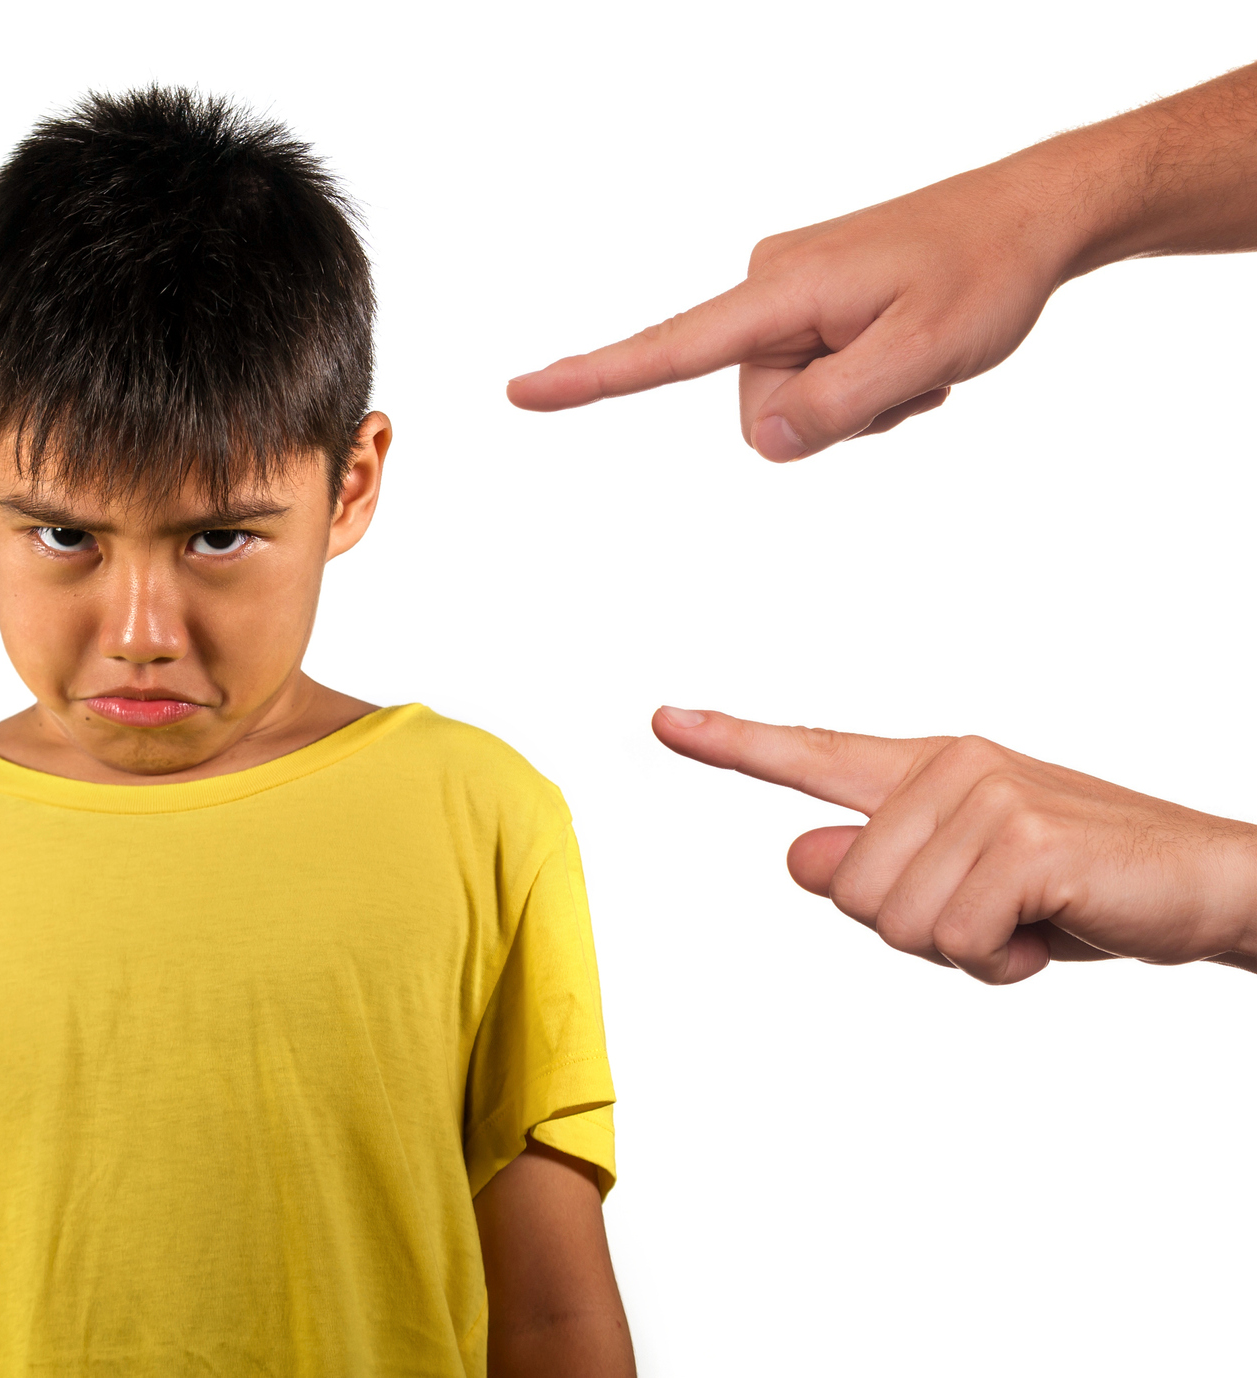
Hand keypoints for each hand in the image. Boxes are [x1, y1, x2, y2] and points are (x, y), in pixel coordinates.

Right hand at [505, 63, 1256, 461]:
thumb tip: (765, 442)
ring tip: (917, 356)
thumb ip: (836, 409)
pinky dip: (862, 380)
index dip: (590, 378)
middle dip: (832, 414)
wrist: (1036, 214)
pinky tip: (909, 348)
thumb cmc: (986, 275)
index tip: (520, 393)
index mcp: (779, 292)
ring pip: (791, 399)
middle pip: (761, 408)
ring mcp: (788, 293)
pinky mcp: (809, 300)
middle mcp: (767, 286)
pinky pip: (813, 373)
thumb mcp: (924, 357)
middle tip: (912, 373)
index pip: (666, 349)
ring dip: (856, 399)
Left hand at [651, 707, 1256, 983]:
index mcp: (927, 771)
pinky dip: (998, 960)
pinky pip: (953, 936)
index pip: (812, 754)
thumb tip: (801, 854)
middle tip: (997, 915)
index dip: (733, 743)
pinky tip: (1047, 930)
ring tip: (1026, 918)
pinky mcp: (1023, 839)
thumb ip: (880, 869)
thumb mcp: (964, 887)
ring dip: (962, 948)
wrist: (1207, 888)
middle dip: (917, 932)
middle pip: (847, 891)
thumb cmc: (1079, 891)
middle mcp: (949, 767)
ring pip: (893, 920)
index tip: (665, 721)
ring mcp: (986, 795)